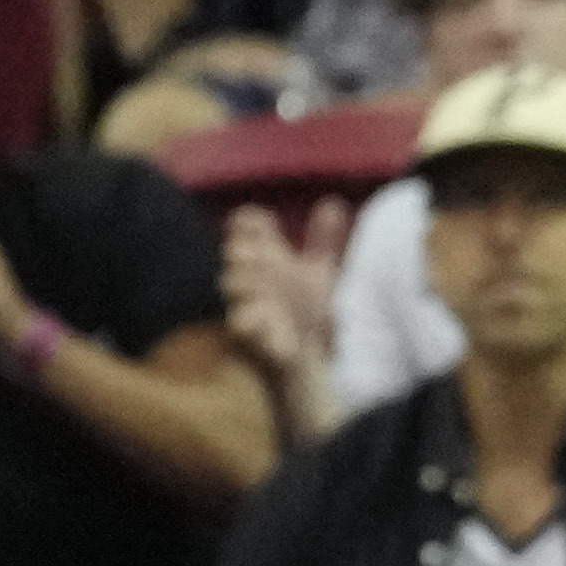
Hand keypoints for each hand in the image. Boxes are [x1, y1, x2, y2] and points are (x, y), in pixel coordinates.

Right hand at [215, 202, 336, 381]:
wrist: (308, 362)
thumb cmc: (306, 315)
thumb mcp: (318, 275)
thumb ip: (322, 242)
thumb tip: (333, 203)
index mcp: (266, 258)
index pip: (246, 226)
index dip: (249, 221)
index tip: (264, 224)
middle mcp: (252, 278)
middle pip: (235, 251)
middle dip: (247, 249)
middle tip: (263, 254)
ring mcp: (246, 306)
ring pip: (232, 281)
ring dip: (250, 279)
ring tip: (270, 285)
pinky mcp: (247, 337)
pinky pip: (241, 322)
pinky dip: (257, 318)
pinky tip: (274, 320)